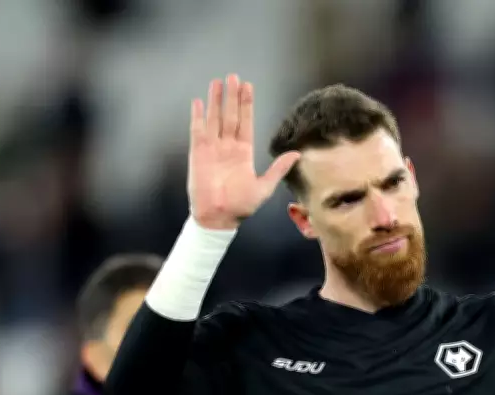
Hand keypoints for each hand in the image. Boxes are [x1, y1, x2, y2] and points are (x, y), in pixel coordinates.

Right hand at [188, 75, 300, 229]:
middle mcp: (228, 147)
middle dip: (232, 97)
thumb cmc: (241, 206)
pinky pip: (198, 131)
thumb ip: (278, 169)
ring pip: (214, 119)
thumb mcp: (265, 187)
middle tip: (234, 77)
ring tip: (218, 82)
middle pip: (230, 116)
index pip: (246, 123)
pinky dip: (198, 116)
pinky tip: (199, 102)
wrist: (219, 217)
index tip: (248, 87)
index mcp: (244, 152)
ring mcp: (212, 148)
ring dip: (216, 100)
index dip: (246, 105)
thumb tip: (297, 154)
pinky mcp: (198, 153)